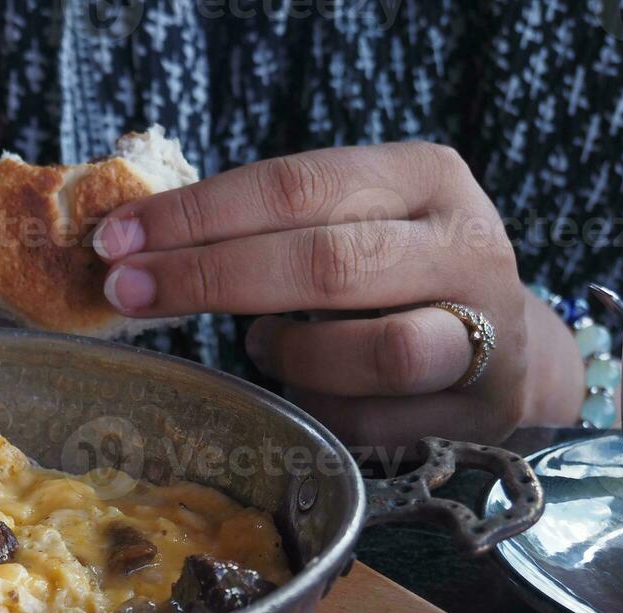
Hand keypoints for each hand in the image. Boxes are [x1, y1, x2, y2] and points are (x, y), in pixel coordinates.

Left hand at [92, 143, 582, 448]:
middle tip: (130, 291)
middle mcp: (465, 245)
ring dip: (293, 354)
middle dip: (212, 278)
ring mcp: (484, 332)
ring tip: (262, 346)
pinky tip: (306, 392)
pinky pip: (371, 423)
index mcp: (423, 178)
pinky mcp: (477, 411)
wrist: (505, 352)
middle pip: (328, 263)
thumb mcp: (346, 224)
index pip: (298, 185)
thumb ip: (264, 227)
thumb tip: (134, 249)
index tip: (117, 237)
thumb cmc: (391, 278)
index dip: (199, 214)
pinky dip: (318, 410)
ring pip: (378, 351)